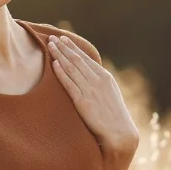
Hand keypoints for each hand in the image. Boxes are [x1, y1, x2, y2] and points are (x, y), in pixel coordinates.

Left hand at [47, 34, 139, 169]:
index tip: (63, 39)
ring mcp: (91, 90)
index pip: (86, 58)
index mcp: (105, 77)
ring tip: (49, 45)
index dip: (73, 47)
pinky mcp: (83, 101)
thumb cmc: (114, 117)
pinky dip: (61, 72)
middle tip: (52, 37)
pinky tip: (53, 64)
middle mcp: (98, 80)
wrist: (120, 132)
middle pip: (77, 59)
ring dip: (60, 55)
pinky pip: (70, 83)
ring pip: (72, 68)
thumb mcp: (109, 95)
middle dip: (63, 47)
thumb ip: (99, 85)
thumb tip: (88, 79)